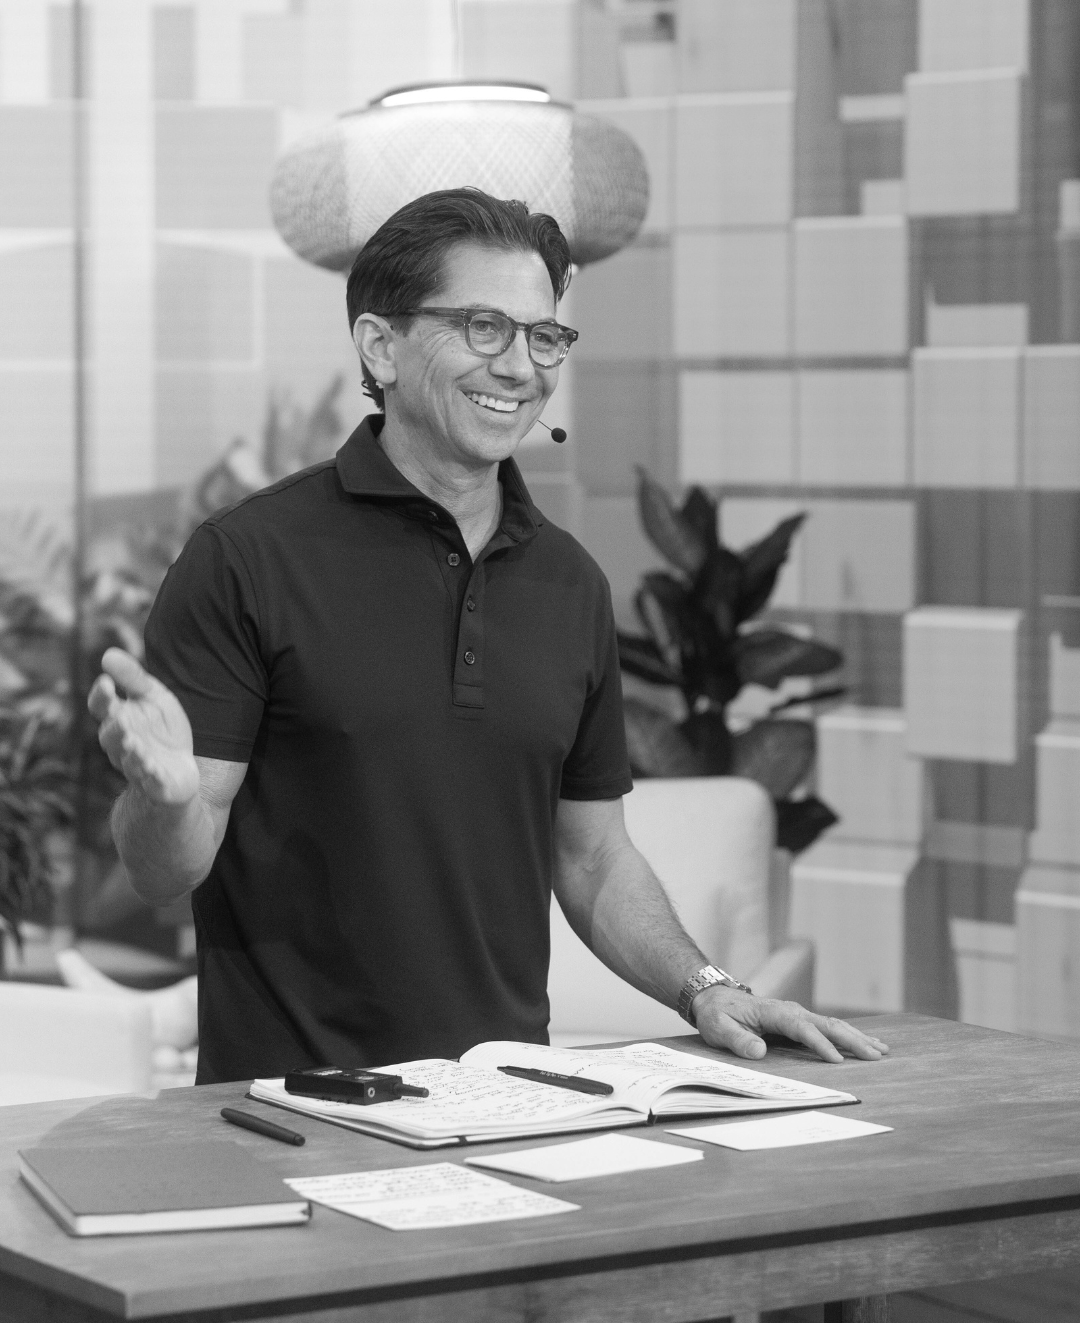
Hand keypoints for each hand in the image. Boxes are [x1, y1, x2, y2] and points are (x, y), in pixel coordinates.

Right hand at [87, 648, 199, 806]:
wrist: (179, 769)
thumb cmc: (162, 730)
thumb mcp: (154, 698)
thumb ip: (133, 678)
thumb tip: (107, 654)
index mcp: (119, 719)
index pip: (102, 707)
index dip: (101, 696)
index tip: (105, 682)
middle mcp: (122, 743)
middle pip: (111, 736)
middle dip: (115, 728)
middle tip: (120, 718)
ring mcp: (138, 766)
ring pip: (128, 761)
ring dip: (131, 753)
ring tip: (135, 744)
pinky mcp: (156, 784)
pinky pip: (151, 783)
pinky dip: (153, 778)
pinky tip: (157, 771)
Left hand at [692, 985, 888, 1063]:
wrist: (715, 998)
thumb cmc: (717, 1014)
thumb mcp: (719, 1027)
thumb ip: (737, 1040)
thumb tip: (758, 1051)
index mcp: (774, 1012)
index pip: (801, 1028)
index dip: (820, 1044)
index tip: (837, 1061)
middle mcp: (791, 1011)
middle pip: (827, 1024)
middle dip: (852, 1040)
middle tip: (875, 1056)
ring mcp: (798, 1015)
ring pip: (833, 1025)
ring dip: (857, 1037)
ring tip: (882, 1050)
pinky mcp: (800, 1022)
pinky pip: (829, 1028)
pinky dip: (850, 1035)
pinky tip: (868, 1043)